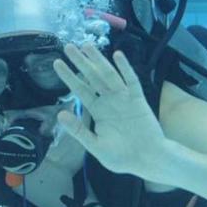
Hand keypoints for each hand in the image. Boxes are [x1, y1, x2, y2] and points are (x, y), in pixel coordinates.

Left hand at [53, 44, 164, 175]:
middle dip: (81, 62)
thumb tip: (60, 114)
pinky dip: (125, 68)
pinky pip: (131, 81)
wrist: (149, 160)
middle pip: (92, 77)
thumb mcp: (96, 146)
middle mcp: (109, 101)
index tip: (57, 63)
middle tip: (68, 46)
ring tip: (87, 46)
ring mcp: (123, 98)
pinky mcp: (138, 99)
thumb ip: (79, 130)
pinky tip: (117, 55)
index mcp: (98, 111)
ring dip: (99, 60)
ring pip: (108, 75)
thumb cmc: (122, 157)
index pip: (80, 90)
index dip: (69, 76)